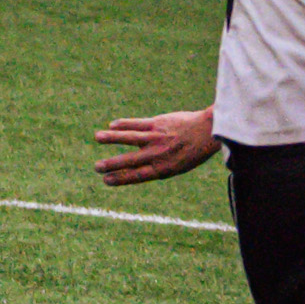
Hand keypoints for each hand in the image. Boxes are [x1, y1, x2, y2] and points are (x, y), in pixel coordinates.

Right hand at [93, 108, 218, 185]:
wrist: (208, 132)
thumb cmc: (192, 151)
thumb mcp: (176, 166)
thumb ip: (156, 166)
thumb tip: (134, 169)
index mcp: (163, 168)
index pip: (137, 176)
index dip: (120, 178)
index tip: (106, 180)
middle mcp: (158, 154)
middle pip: (130, 160)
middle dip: (112, 164)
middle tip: (96, 167)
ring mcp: (157, 138)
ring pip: (130, 138)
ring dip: (112, 138)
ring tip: (97, 138)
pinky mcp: (158, 123)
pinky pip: (137, 123)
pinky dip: (124, 124)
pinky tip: (112, 125)